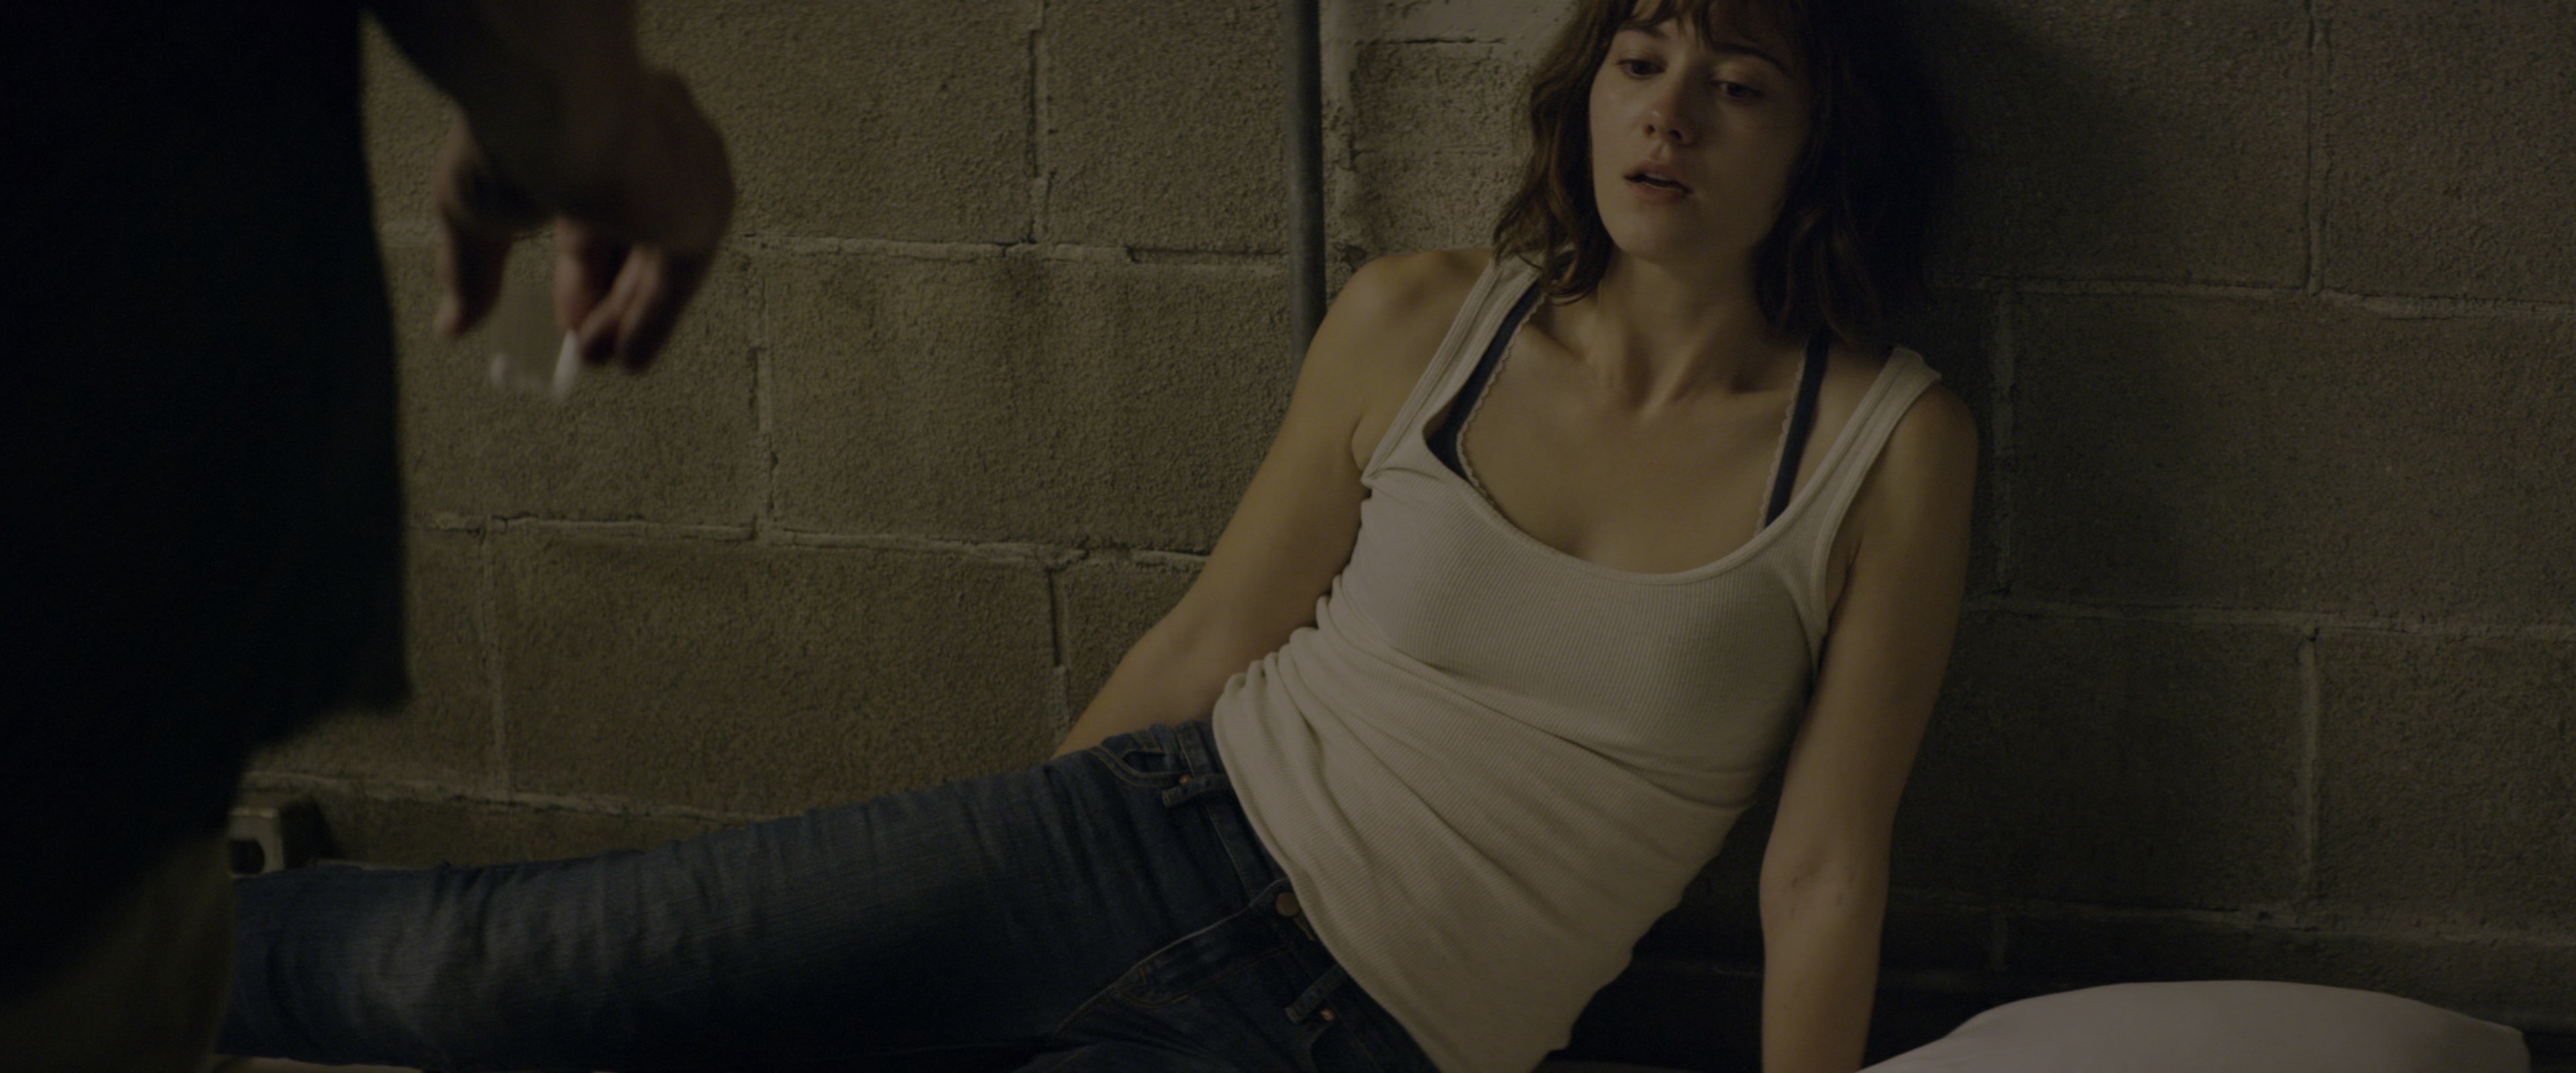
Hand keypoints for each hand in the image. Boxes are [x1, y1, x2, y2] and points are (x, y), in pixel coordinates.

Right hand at [431, 68, 733, 371]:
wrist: (559, 106)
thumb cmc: (513, 133)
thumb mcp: (478, 210)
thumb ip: (472, 270)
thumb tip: (451, 326)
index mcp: (604, 122)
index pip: (603, 207)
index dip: (584, 269)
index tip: (567, 316)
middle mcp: (656, 139)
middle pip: (639, 237)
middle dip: (608, 299)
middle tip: (581, 346)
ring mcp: (689, 171)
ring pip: (661, 258)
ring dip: (626, 317)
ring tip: (590, 359)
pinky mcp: (707, 205)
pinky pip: (683, 274)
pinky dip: (656, 319)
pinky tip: (630, 360)